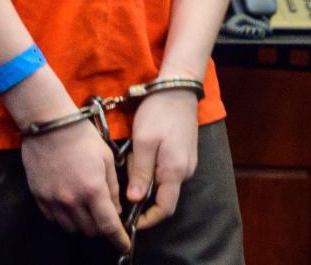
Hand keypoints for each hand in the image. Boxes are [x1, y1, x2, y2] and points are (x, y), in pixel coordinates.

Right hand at [21, 119, 130, 251]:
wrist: (47, 122)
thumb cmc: (81, 135)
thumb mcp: (106, 157)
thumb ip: (112, 186)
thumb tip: (115, 209)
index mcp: (93, 189)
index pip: (109, 226)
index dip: (118, 240)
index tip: (124, 246)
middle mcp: (72, 200)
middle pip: (90, 230)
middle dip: (100, 227)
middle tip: (102, 214)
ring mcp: (53, 199)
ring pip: (71, 228)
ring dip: (81, 223)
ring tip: (83, 208)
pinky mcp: (38, 195)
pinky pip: (53, 218)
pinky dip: (63, 216)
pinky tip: (67, 202)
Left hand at [125, 90, 199, 229]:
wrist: (178, 89)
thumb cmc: (159, 113)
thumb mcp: (144, 140)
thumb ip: (140, 171)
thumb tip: (135, 199)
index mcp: (175, 171)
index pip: (165, 208)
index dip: (149, 219)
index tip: (131, 221)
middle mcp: (185, 172)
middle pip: (164, 197)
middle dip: (143, 196)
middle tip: (123, 184)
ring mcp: (186, 163)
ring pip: (164, 182)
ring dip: (146, 179)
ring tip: (130, 162)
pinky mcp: (184, 154)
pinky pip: (167, 171)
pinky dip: (152, 169)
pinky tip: (140, 154)